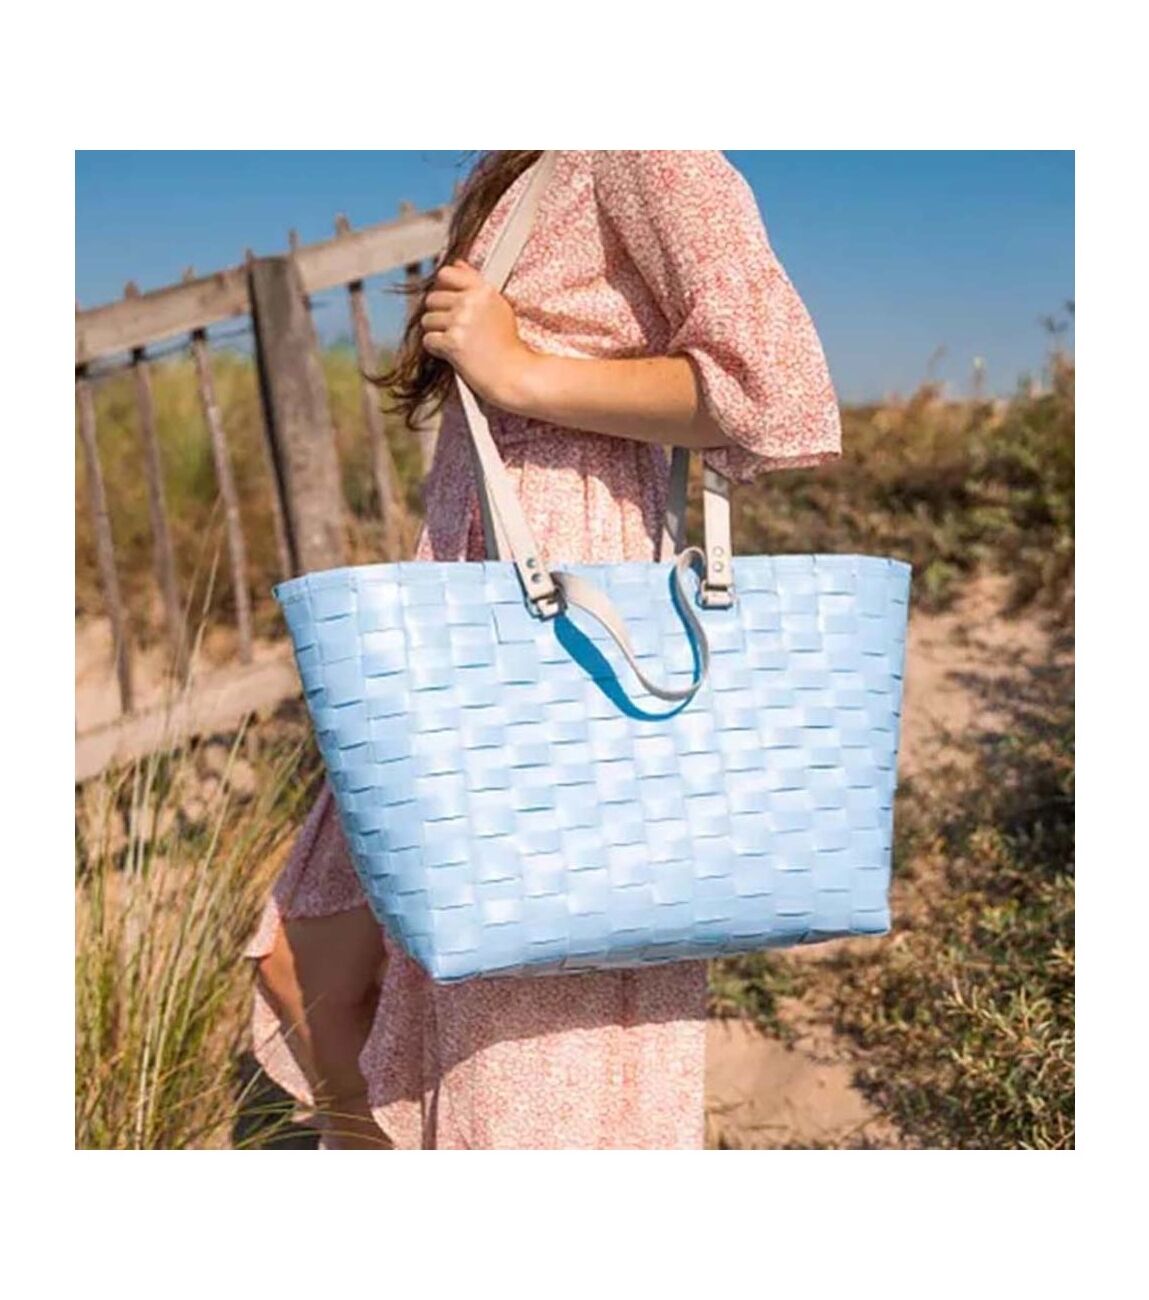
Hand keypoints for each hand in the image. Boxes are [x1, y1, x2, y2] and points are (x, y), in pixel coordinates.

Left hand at [420, 259, 533, 408]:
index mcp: (484, 290)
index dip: (442, 288)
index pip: (447, 274)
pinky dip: (437, 349)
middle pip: (432, 299)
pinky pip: (428, 340)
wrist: (515, 375)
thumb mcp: (499, 307)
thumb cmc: (508, 346)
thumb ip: (475, 284)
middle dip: (438, 314)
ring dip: (436, 333)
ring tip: (456, 342)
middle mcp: (472, 302)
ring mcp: (461, 322)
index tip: (447, 301)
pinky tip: (452, 354)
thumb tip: (458, 264)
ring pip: (427, 320)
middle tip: (454, 329)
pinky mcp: (452, 342)